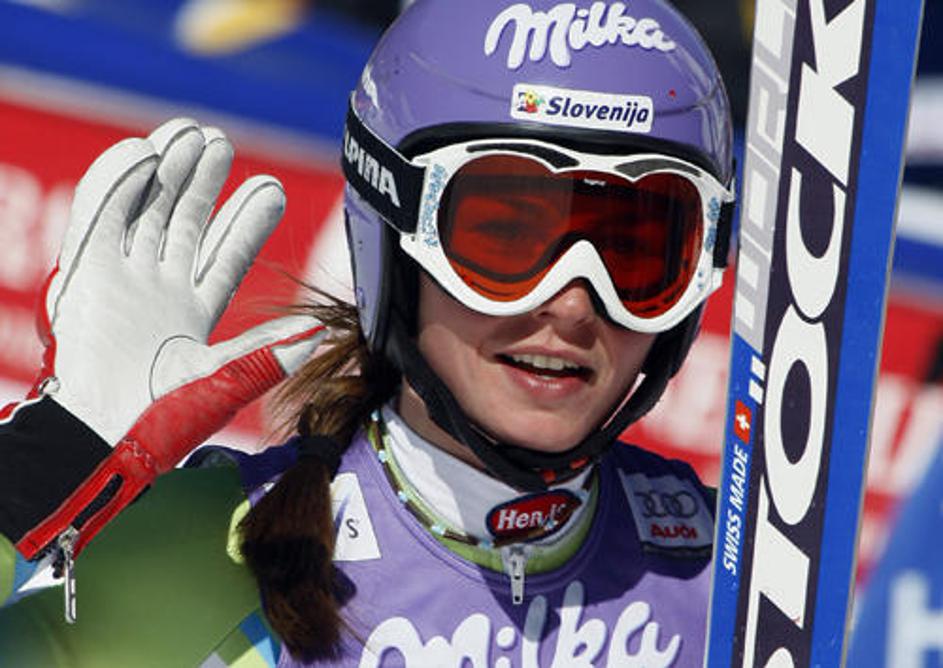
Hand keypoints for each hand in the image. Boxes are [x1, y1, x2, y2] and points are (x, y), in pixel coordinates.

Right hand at [15, 119, 325, 558]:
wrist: (102, 440)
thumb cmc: (162, 422)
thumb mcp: (223, 382)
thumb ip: (266, 354)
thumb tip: (319, 332)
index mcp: (194, 313)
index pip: (225, 256)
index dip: (245, 223)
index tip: (270, 189)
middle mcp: (159, 290)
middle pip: (183, 222)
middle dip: (203, 184)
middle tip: (222, 144)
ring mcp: (122, 280)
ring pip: (146, 211)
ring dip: (168, 173)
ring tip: (194, 135)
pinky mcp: (85, 276)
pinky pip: (101, 218)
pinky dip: (119, 185)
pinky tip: (146, 153)